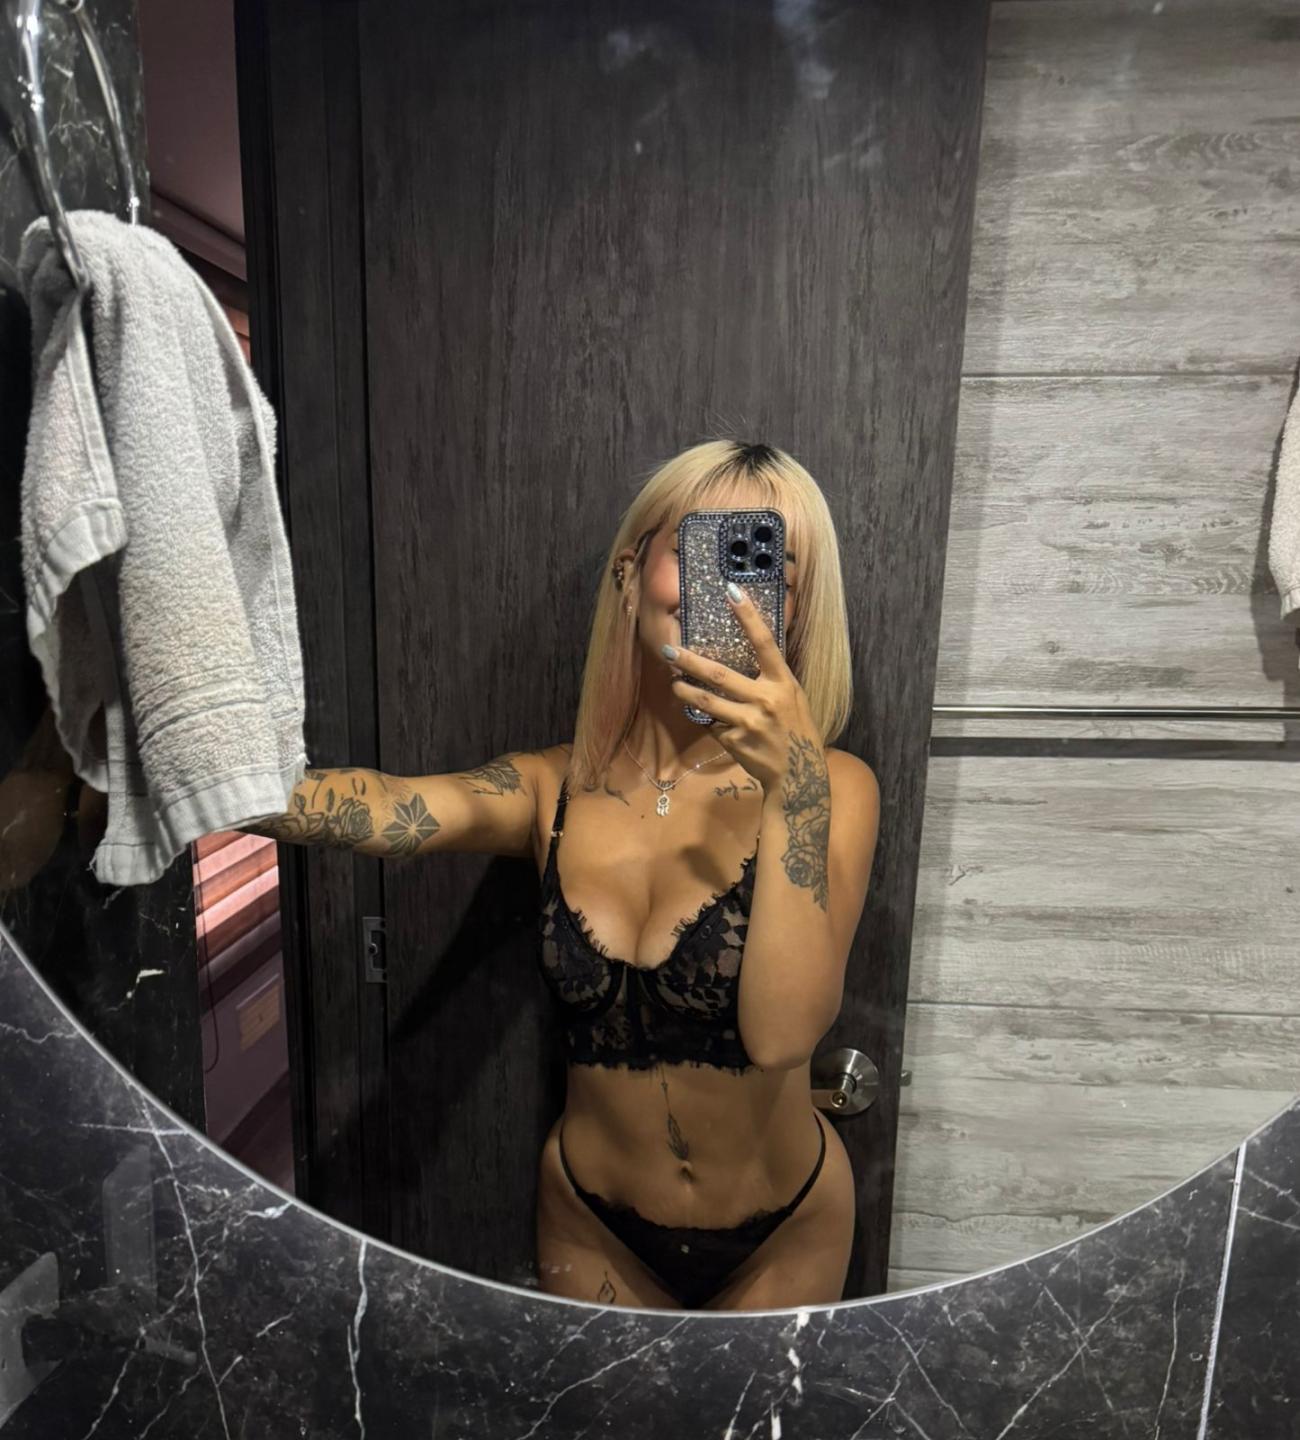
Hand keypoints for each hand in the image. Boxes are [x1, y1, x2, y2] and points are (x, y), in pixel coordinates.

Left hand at [664, 586, 822, 795]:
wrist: (798, 775)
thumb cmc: (796, 729)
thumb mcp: (793, 697)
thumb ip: (771, 678)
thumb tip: (745, 652)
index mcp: (783, 683)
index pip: (764, 642)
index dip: (748, 616)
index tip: (731, 591)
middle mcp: (766, 700)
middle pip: (720, 675)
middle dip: (689, 662)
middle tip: (668, 651)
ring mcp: (749, 723)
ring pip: (707, 702)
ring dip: (685, 691)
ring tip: (675, 684)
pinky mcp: (735, 742)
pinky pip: (713, 725)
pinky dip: (709, 721)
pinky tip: (711, 720)